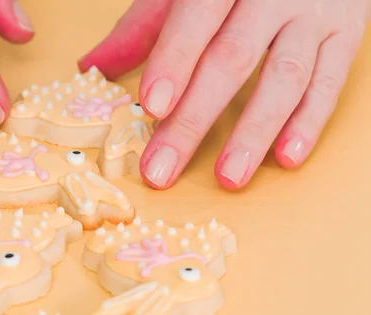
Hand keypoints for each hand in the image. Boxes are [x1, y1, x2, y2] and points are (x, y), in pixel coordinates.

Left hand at [80, 0, 369, 189]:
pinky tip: (286, 157)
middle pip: (232, 58)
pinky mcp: (347, 31)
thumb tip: (91, 65)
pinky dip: (309, 122)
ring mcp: (315, 12)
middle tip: (164, 168)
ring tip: (229, 177)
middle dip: (195, 118)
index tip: (152, 107)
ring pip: (285, 76)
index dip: (174, 63)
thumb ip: (142, 25)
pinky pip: (330, 81)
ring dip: (255, 131)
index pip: (195, 20)